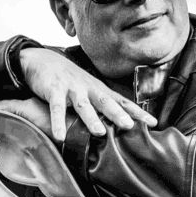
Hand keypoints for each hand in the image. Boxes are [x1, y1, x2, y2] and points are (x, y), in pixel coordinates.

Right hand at [15, 47, 157, 141]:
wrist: (42, 60)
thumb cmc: (69, 79)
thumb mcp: (89, 90)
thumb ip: (102, 105)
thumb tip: (121, 122)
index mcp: (99, 90)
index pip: (122, 102)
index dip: (137, 112)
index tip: (153, 124)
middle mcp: (89, 89)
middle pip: (106, 102)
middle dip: (118, 114)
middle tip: (130, 126)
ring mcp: (72, 89)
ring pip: (83, 105)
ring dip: (91, 118)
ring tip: (99, 133)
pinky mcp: (54, 90)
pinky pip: (56, 108)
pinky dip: (58, 122)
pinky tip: (60, 136)